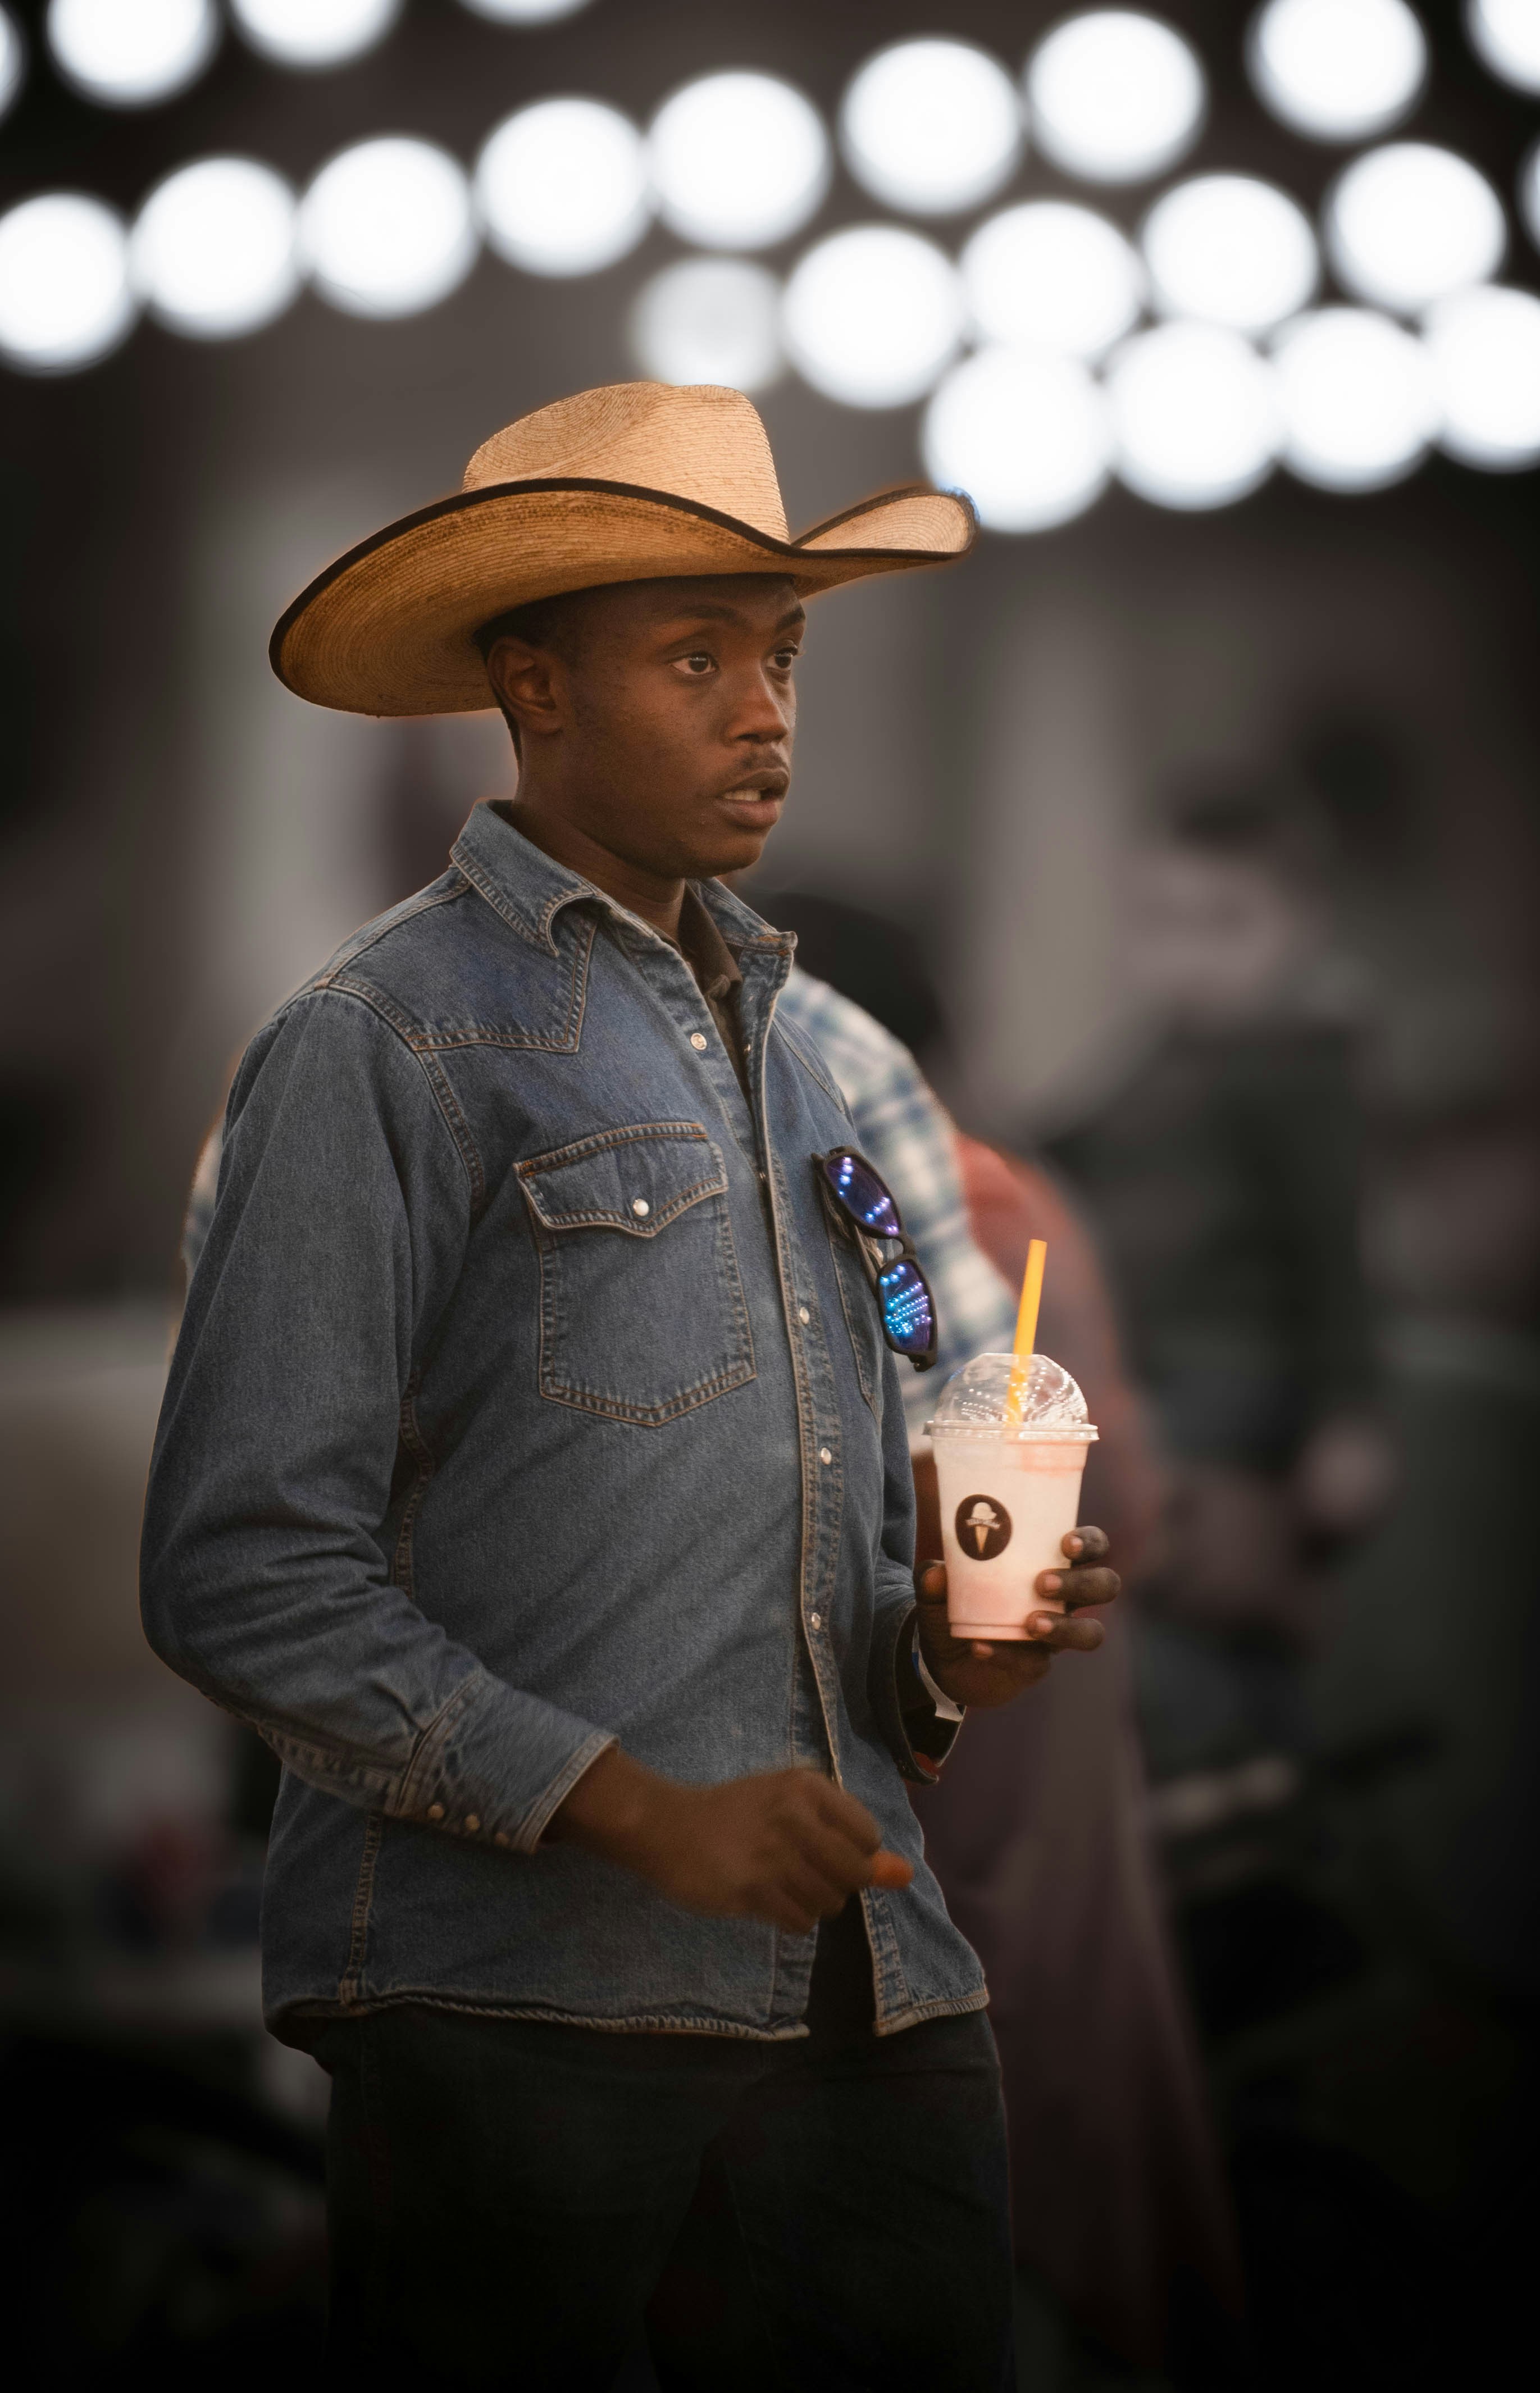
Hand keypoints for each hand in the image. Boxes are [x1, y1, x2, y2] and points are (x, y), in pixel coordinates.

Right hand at [547, 1747, 912, 1934]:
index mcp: (808, 1786)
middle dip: (838, 1883)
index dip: (853, 1853)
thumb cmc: (737, 1814)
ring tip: (782, 1883)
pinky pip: (801, 1922)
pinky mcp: (751, 1888)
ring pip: (830, 1902)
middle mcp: (795, 1815)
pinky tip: (768, 1899)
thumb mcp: (794, 1809)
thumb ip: (852, 1841)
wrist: (667, 1826)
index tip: (822, 1848)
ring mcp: (773, 1853)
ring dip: (812, 1903)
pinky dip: (791, 1918)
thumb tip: (906, 1876)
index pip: (868, 1836)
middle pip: (855, 1874)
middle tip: (804, 1871)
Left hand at [915, 1527, 1119, 1710]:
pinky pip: (1036, 1664)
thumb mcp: (938, 1586)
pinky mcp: (1037, 1666)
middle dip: (1083, 1582)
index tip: (1065, 1543)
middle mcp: (1064, 1599)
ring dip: (1066, 1626)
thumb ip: (934, 1576)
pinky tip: (980, 1647)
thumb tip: (937, 1573)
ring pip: (1091, 1633)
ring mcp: (1056, 1635)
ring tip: (1031, 1623)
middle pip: (1105, 1585)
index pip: (1093, 1546)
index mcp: (1052, 1563)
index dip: (1090, 1542)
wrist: (943, 1655)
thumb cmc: (955, 1603)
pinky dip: (1007, 1655)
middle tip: (1042, 1582)